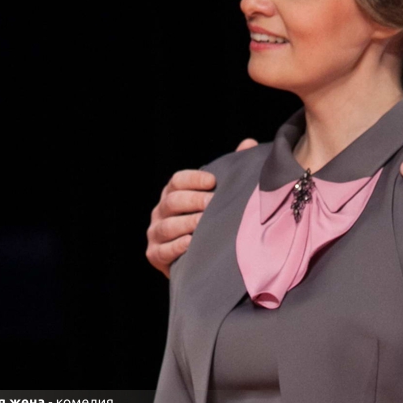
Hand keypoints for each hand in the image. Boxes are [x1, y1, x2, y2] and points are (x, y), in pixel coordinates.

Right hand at [144, 139, 257, 276]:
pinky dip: (176, 247)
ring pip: (166, 226)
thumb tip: (248, 143)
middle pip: (172, 201)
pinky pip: (163, 250)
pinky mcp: (154, 255)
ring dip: (187, 224)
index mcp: (174, 193)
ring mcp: (155, 233)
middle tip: (213, 204)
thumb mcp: (221, 195)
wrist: (203, 260)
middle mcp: (161, 211)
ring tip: (205, 224)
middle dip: (193, 201)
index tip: (214, 181)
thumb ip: (231, 170)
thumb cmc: (212, 221)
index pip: (177, 180)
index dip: (194, 179)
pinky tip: (190, 243)